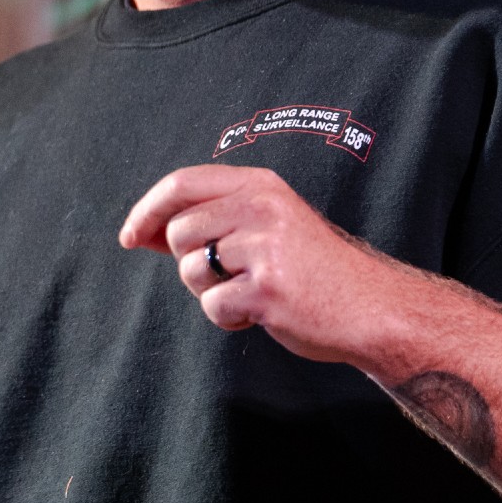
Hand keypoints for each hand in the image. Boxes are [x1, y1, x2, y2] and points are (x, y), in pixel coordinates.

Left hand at [118, 164, 392, 364]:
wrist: (371, 306)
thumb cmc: (312, 269)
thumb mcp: (266, 225)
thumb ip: (210, 221)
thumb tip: (140, 231)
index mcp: (260, 186)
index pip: (182, 183)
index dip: (147, 209)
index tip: (130, 235)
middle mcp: (262, 208)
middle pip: (179, 233)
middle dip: (190, 263)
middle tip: (230, 275)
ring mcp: (265, 247)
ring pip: (191, 271)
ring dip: (211, 292)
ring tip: (251, 292)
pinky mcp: (267, 289)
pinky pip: (213, 307)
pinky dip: (229, 318)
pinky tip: (260, 313)